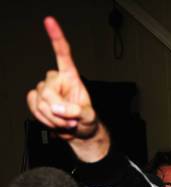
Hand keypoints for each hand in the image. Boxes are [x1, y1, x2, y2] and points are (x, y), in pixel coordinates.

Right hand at [26, 17, 108, 161]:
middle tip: (71, 120)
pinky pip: (33, 108)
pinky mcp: (37, 100)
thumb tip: (57, 107)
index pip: (63, 54)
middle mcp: (56, 80)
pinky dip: (44, 119)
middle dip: (59, 111)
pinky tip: (55, 122)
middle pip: (47, 91)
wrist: (79, 132)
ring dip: (53, 118)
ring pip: (40, 103)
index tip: (49, 21)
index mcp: (71, 77)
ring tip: (66, 122)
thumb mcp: (89, 117)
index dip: (56, 37)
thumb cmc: (87, 120)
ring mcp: (45, 90)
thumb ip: (76, 111)